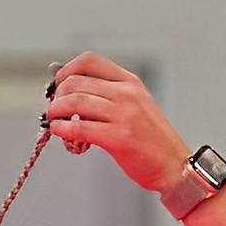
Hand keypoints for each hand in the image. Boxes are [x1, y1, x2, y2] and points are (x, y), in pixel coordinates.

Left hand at [43, 54, 191, 192]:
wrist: (173, 164)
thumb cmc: (151, 138)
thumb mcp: (135, 104)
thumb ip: (107, 95)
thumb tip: (71, 90)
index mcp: (130, 82)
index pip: (89, 61)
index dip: (66, 71)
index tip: (58, 84)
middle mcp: (127, 94)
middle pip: (76, 82)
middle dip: (57, 95)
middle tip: (53, 107)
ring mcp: (123, 115)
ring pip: (74, 102)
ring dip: (55, 111)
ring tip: (53, 119)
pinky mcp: (117, 137)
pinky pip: (79, 128)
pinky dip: (61, 129)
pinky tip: (58, 131)